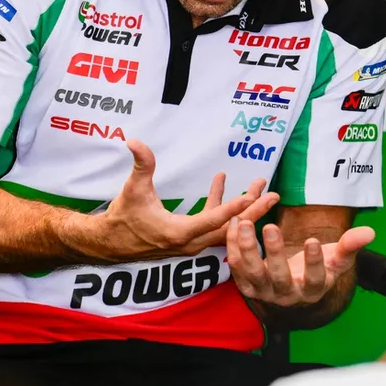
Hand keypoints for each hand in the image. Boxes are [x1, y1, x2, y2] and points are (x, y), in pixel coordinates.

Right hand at [93, 139, 279, 260]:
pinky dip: (223, 207)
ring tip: (260, 188)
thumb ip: (140, 164)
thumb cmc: (123, 216)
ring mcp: (191, 244)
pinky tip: (221, 182)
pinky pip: (214, 226)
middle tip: (274, 195)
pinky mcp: (190, 240)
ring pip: (225, 229)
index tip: (252, 196)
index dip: (234, 207)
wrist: (110, 243)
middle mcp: (190, 243)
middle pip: (229, 228)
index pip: (213, 219)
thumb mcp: (133, 189)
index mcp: (179, 232)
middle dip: (253, 211)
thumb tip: (135, 141)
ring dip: (243, 210)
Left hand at [226, 218, 374, 306]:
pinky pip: (237, 268)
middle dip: (274, 253)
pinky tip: (234, 225)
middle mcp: (287, 296)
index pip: (314, 279)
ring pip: (253, 274)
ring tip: (245, 223)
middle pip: (279, 278)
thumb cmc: (318, 270)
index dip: (314, 262)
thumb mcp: (336, 260)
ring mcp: (264, 293)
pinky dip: (233, 247)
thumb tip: (369, 232)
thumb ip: (350, 246)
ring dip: (247, 249)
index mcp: (312, 290)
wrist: (293, 291)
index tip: (313, 240)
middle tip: (271, 227)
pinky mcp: (247, 286)